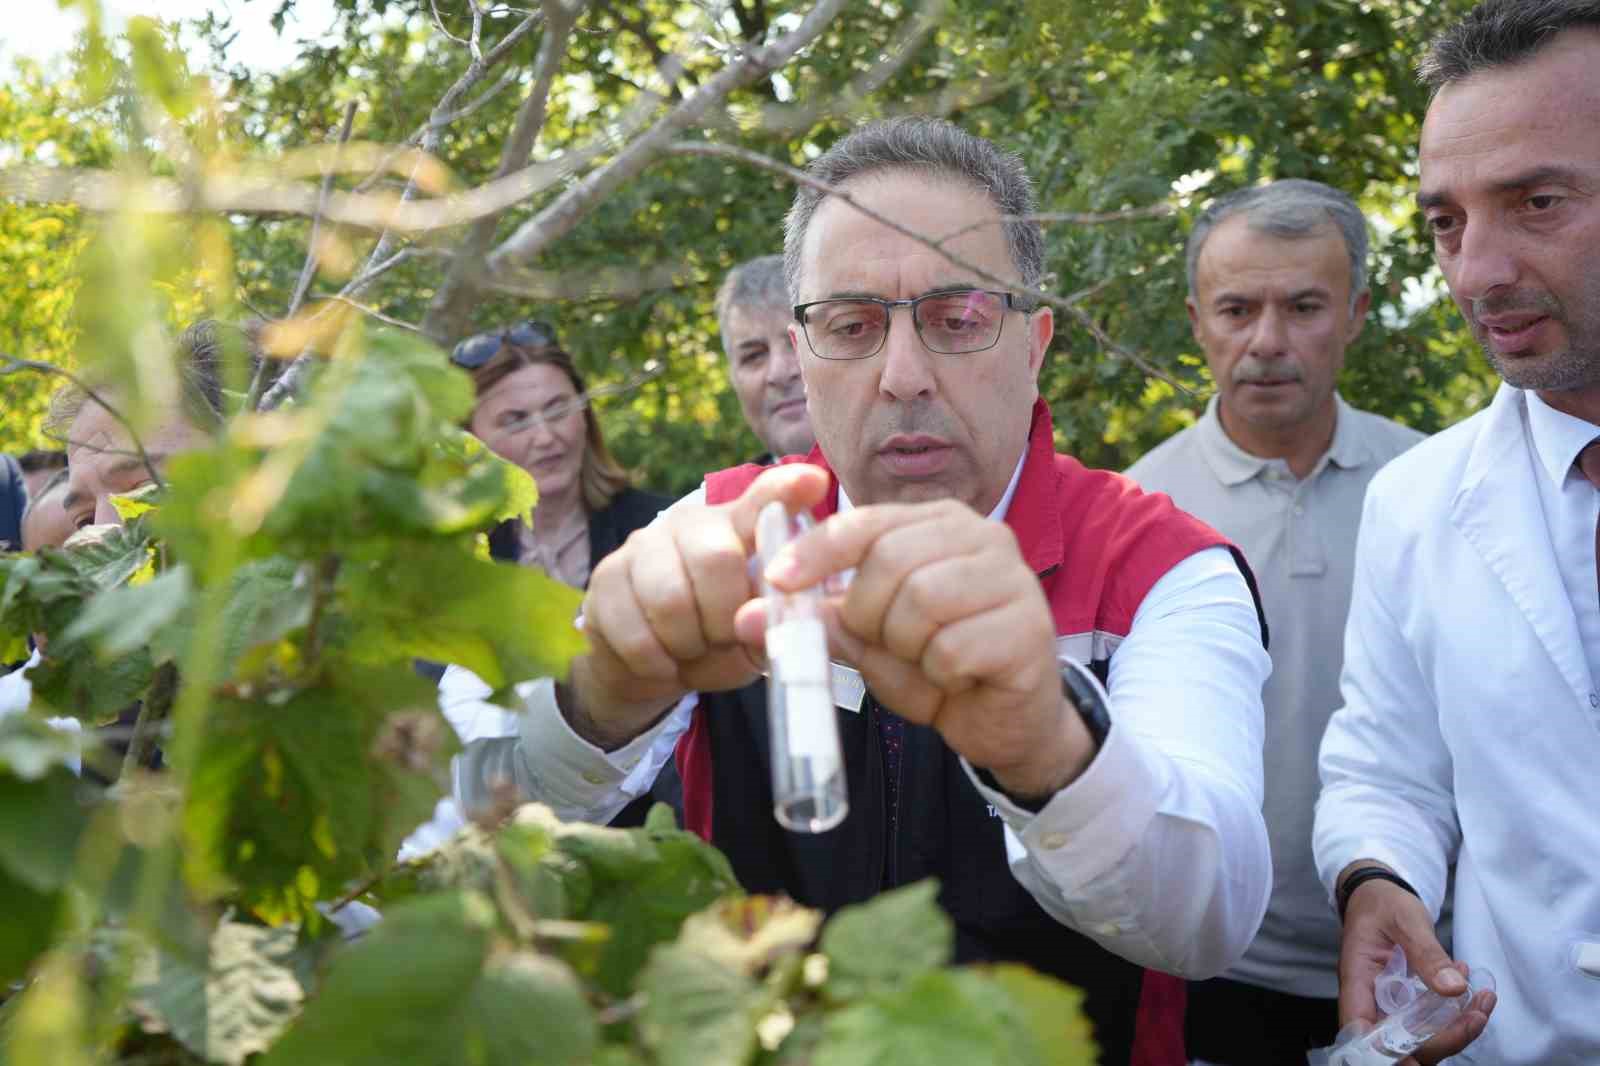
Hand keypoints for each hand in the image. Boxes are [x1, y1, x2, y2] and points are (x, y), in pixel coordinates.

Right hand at [569, 463, 830, 748]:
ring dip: (687, 644)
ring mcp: (643, 545)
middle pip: (717, 558)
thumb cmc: (715, 642)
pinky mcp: (605, 577)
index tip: (813, 481)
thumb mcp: (752, 638)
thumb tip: (761, 619)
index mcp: (738, 530)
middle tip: (722, 639)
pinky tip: (660, 661)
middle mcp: (691, 524)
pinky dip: (655, 662)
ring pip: (670, 599)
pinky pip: (635, 631)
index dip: (786, 491)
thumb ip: (767, 625)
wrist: (647, 666)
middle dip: (725, 617)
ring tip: (690, 650)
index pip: (764, 500)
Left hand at [737, 497, 1094, 798]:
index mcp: (939, 524)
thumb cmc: (935, 668)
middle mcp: (982, 537)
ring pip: (922, 601)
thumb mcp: (869, 643)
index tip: (776, 580)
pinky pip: (954, 648)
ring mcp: (1013, 579)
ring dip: (906, 646)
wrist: (1004, 723)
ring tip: (926, 661)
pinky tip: (957, 678)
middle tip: (886, 644)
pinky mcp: (1028, 627)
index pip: (865, 522)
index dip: (817, 550)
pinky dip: (939, 674)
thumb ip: (819, 622)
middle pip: (890, 561)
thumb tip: (745, 616)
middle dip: (869, 614)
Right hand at [1336, 863, 1494, 1064]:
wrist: (1379, 895)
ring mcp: (1388, 1006)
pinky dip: (1456, 1017)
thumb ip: (1427, 953)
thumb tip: (1454, 988)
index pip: (1360, 1028)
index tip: (1420, 1054)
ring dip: (1455, 1031)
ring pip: (1419, 1040)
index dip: (1385, 1051)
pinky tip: (1474, 995)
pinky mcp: (1407, 1005)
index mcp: (1357, 980)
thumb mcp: (1405, 919)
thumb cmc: (1382, 903)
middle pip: (1397, 1045)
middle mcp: (1370, 1001)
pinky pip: (1430, 1025)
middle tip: (1477, 1016)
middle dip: (1442, 1040)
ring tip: (1483, 1001)